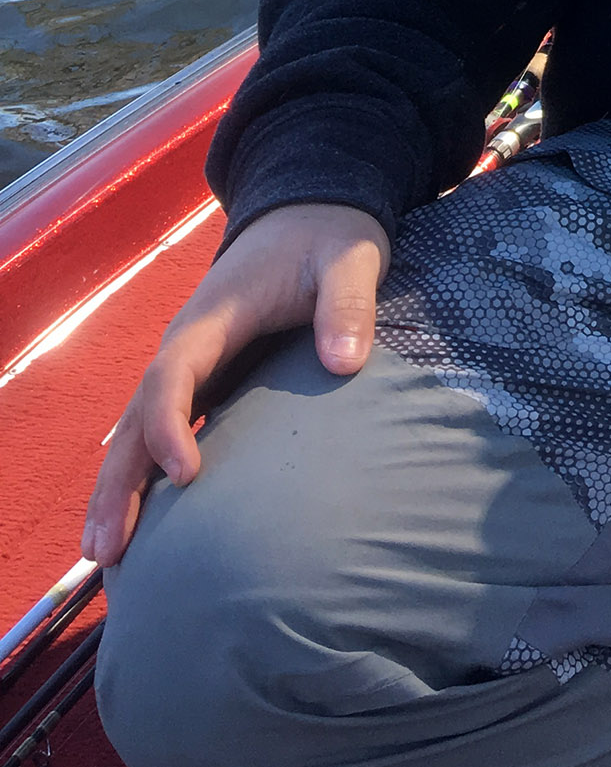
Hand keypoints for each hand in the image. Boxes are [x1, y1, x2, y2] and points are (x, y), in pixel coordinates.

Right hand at [81, 201, 388, 565]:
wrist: (312, 211)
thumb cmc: (329, 238)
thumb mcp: (350, 258)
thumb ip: (348, 303)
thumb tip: (344, 363)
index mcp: (213, 317)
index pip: (172, 375)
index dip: (168, 425)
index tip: (187, 476)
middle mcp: (188, 344)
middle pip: (136, 415)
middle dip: (120, 480)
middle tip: (109, 549)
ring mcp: (192, 364)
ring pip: (137, 430)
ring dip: (119, 488)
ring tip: (104, 556)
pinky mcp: (207, 379)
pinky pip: (160, 430)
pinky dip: (142, 474)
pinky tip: (137, 525)